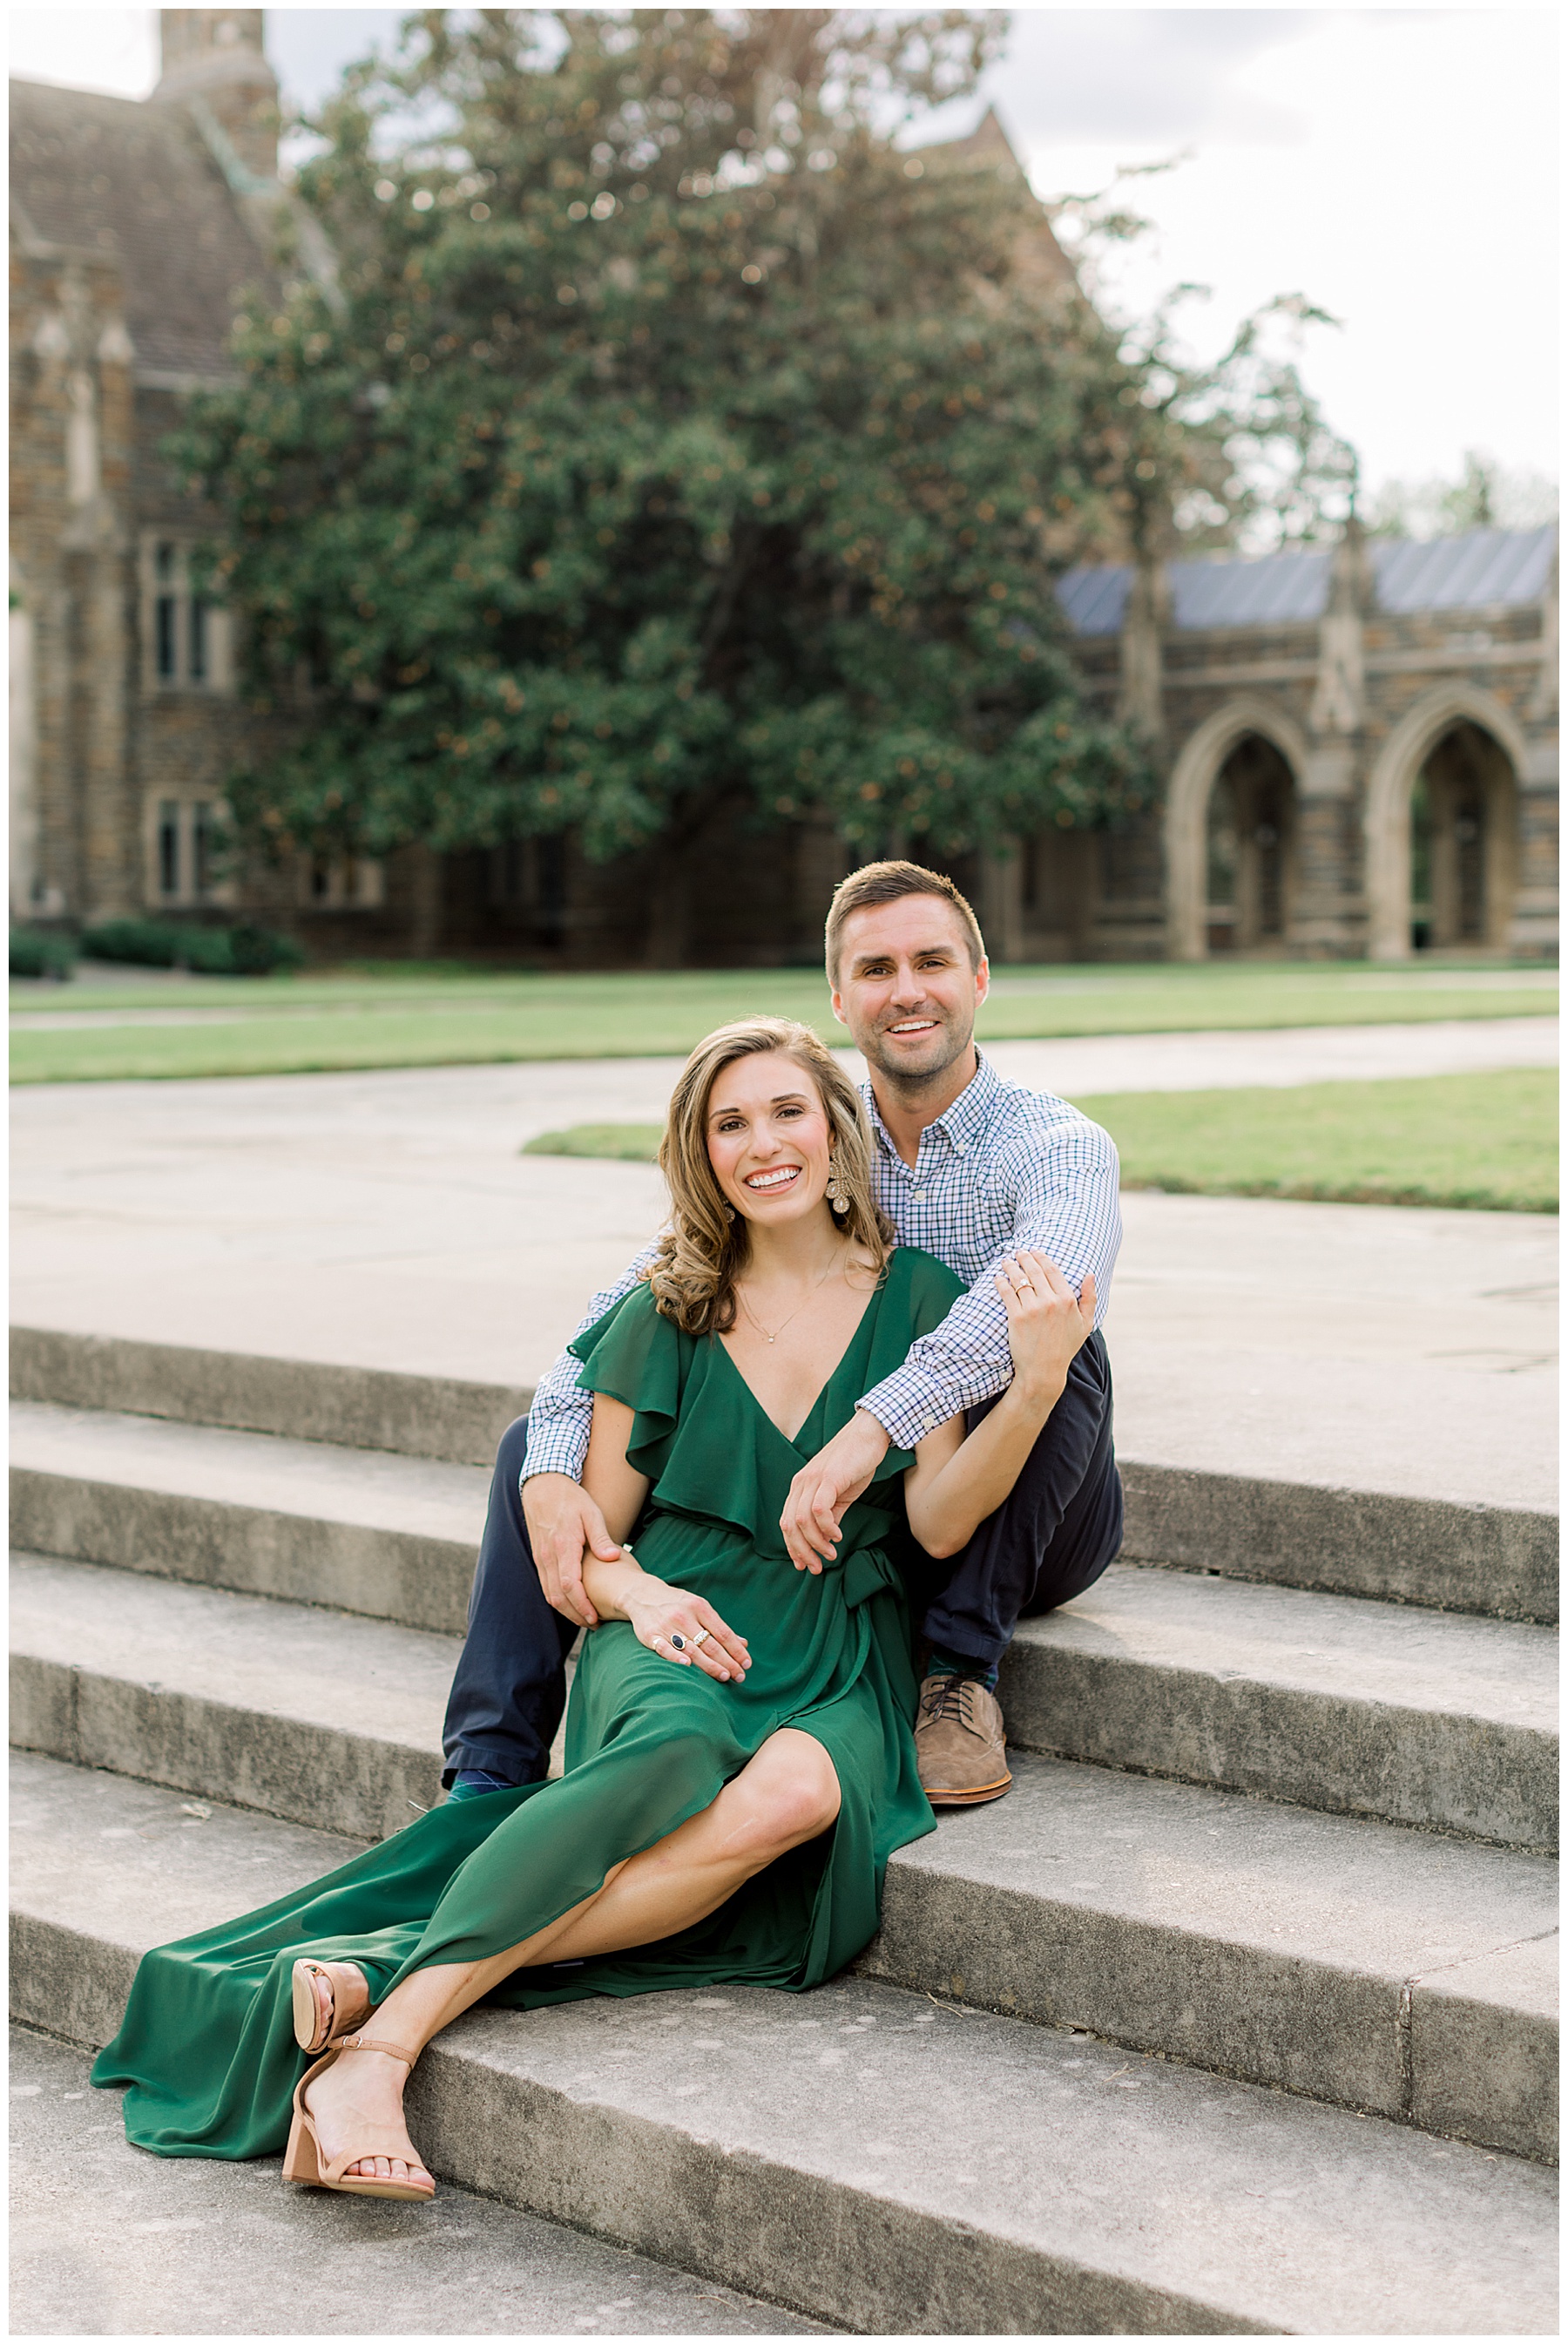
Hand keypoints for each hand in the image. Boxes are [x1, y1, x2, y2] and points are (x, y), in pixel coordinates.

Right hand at [522, 1472, 620, 1629]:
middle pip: (557, 1596)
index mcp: (563, 1546)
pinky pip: (545, 1585)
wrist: (543, 1486)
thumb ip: (600, 1537)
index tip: (596, 1618)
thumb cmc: (571, 1499)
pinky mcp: (538, 1558)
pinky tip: (571, 1603)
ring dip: (565, 1610)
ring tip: (585, 1619)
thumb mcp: (591, 1513)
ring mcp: (540, 1558)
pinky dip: (557, 1599)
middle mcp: (547, 1556)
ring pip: (549, 1594)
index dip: (582, 1605)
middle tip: (594, 1624)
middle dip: (575, 1615)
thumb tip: (613, 1558)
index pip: (570, 1585)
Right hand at [620, 1564, 751, 1682]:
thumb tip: (744, 1644)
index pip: (723, 1632)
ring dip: (709, 1665)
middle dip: (727, 1661)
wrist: (642, 1594)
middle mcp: (685, 1616)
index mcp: (700, 1607)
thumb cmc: (678, 1604)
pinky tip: (687, 1665)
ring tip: (723, 1676)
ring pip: (691, 1649)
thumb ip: (719, 1627)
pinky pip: (664, 1647)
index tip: (747, 1664)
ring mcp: (667, 1625)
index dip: (736, 1649)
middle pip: (709, 1643)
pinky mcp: (650, 1634)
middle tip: (739, 1676)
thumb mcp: (700, 1608)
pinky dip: (675, 1656)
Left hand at [780, 1408, 890, 1573]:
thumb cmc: (855, 1463)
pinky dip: (826, 1528)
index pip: (786, 1522)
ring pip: (802, 1520)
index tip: (805, 1565)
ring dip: (816, 1543)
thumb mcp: (839, 1494)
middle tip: (817, 1568)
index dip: (793, 1547)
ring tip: (831, 1553)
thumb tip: (825, 1539)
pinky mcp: (829, 1478)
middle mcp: (801, 1483)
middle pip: (790, 1525)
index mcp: (800, 1486)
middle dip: (802, 1551)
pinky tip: (838, 1535)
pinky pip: (819, 1509)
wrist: (869, 1433)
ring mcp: (813, 1479)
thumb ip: (830, 1515)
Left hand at [994, 1252, 1095, 1407]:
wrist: (1044, 1370)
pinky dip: (1001, 1282)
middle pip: (1034, 1271)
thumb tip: (1090, 1275)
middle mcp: (1050, 1302)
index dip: (1042, 1258)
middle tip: (1018, 1252)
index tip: (1035, 1252)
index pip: (1052, 1270)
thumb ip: (1089, 1298)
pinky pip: (1006, 1293)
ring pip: (1019, 1279)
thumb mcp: (1085, 1324)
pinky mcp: (1016, 1317)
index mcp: (1067, 1300)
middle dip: (1025, 1258)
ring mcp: (1032, 1309)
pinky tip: (998, 1277)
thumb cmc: (1065, 1347)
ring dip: (1011, 1266)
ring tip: (1006, 1261)